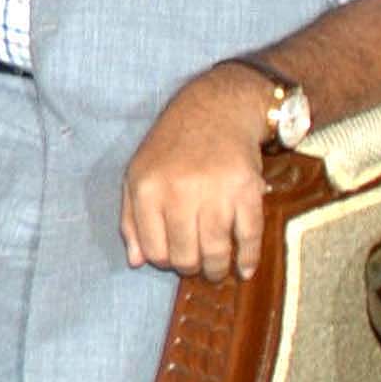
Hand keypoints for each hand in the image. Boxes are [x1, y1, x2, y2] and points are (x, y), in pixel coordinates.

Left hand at [121, 64, 269, 280]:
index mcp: (148, 189)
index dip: (162, 261)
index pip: (153, 249)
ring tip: (215, 271)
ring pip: (216, 251)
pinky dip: (248, 259)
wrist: (215, 111)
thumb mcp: (137, 175)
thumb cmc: (171, 148)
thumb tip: (136, 262)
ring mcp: (216, 192)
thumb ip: (131, 218)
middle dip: (190, 267)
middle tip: (196, 265)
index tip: (171, 257)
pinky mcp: (248, 191)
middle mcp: (180, 192)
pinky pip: (249, 237)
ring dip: (216, 270)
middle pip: (185, 255)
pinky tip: (244, 269)